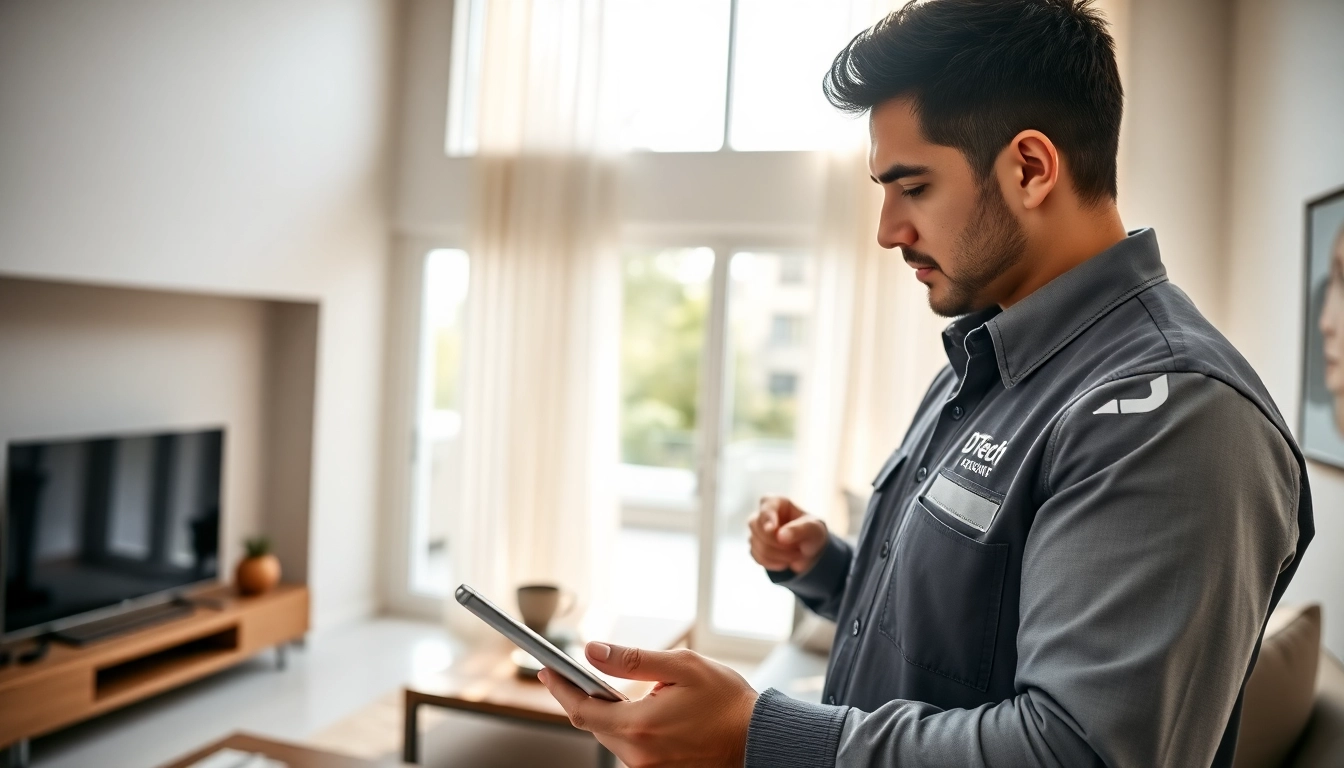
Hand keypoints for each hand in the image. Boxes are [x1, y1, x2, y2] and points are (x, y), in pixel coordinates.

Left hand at [538, 642, 757, 767]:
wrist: (758, 739)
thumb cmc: (726, 702)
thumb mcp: (682, 666)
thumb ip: (633, 660)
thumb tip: (594, 651)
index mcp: (640, 726)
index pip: (583, 710)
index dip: (560, 689)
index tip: (547, 671)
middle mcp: (639, 756)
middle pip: (595, 726)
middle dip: (585, 699)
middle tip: (576, 674)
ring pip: (613, 738)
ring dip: (611, 715)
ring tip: (624, 692)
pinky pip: (632, 750)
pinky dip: (629, 730)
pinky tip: (644, 714)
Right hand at [747, 496, 827, 574]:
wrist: (809, 550)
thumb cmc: (812, 533)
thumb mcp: (814, 530)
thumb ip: (799, 530)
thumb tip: (780, 535)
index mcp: (775, 502)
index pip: (766, 508)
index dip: (767, 518)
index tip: (772, 529)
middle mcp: (761, 515)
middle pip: (759, 530)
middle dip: (779, 544)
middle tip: (799, 550)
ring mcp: (755, 531)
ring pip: (758, 546)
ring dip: (780, 556)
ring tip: (796, 555)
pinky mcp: (754, 547)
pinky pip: (758, 558)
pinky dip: (774, 563)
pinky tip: (785, 561)